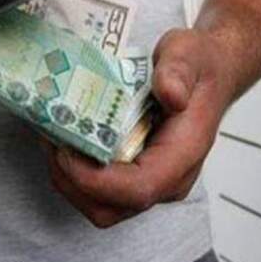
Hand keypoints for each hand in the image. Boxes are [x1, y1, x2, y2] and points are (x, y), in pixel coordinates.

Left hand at [48, 28, 233, 227]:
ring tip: (51, 140)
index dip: (95, 180)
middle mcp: (168, 178)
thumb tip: (171, 94)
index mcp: (184, 154)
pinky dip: (72, 173)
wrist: (209, 73)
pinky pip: (97, 191)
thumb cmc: (199, 66)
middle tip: (50, 142)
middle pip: (111, 208)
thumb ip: (178, 71)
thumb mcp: (189, 53)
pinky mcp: (133, 175)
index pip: (138, 189)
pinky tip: (61, 140)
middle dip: (71, 182)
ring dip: (67, 179)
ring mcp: (150, 181)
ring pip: (100, 205)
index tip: (65, 151)